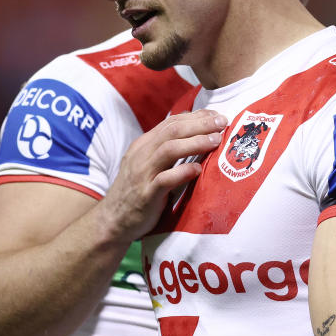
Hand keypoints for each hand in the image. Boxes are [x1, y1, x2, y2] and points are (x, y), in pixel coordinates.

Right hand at [101, 109, 226, 239]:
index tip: (217, 116)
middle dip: (200, 124)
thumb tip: (193, 126)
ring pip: (169, 149)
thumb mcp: (149, 163)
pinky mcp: (146, 194)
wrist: (113, 220)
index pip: (171, 122)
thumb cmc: (138, 190)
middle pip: (172, 131)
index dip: (196, 117)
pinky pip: (164, 180)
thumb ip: (167, 147)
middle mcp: (142, 154)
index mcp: (144, 144)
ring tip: (215, 141)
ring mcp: (143, 174)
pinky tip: (198, 170)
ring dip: (195, 143)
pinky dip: (182, 172)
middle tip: (222, 123)